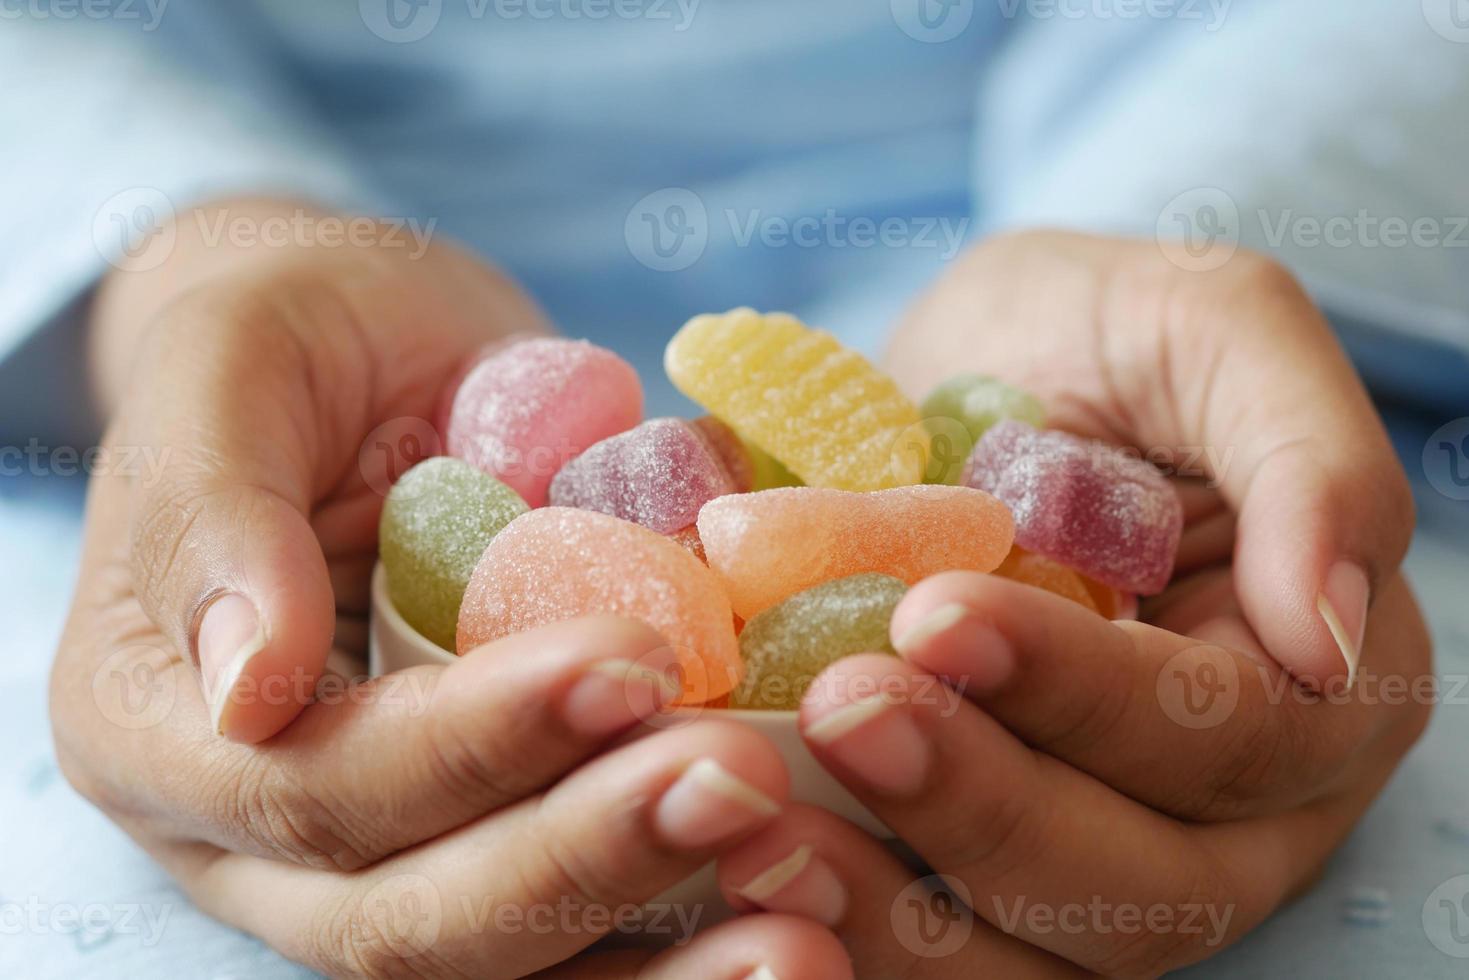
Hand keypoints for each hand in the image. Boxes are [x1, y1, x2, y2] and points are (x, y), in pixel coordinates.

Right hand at [49, 200, 849, 977]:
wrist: (375, 356)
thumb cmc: (299, 336)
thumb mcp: (238, 361)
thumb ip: (218, 510)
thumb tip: (249, 682)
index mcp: (166, 725)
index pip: (314, 784)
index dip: (475, 743)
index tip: (627, 662)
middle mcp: (260, 831)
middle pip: (411, 917)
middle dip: (582, 859)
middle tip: (742, 785)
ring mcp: (385, 852)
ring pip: (503, 963)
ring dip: (655, 959)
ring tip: (803, 926)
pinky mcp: (495, 835)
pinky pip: (584, 930)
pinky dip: (684, 942)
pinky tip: (803, 922)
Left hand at [711, 231, 1431, 976]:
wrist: (978, 380)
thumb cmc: (1105, 343)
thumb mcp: (1216, 332)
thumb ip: (1308, 457)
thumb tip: (1328, 630)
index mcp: (1310, 687)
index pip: (1224, 735)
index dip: (1083, 694)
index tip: (936, 613)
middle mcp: (1223, 811)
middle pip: (1136, 888)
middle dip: (981, 807)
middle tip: (841, 704)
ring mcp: (1098, 859)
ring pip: (1030, 956)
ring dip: (895, 912)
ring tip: (762, 825)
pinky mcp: (976, 872)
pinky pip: (928, 946)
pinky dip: (840, 920)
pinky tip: (747, 861)